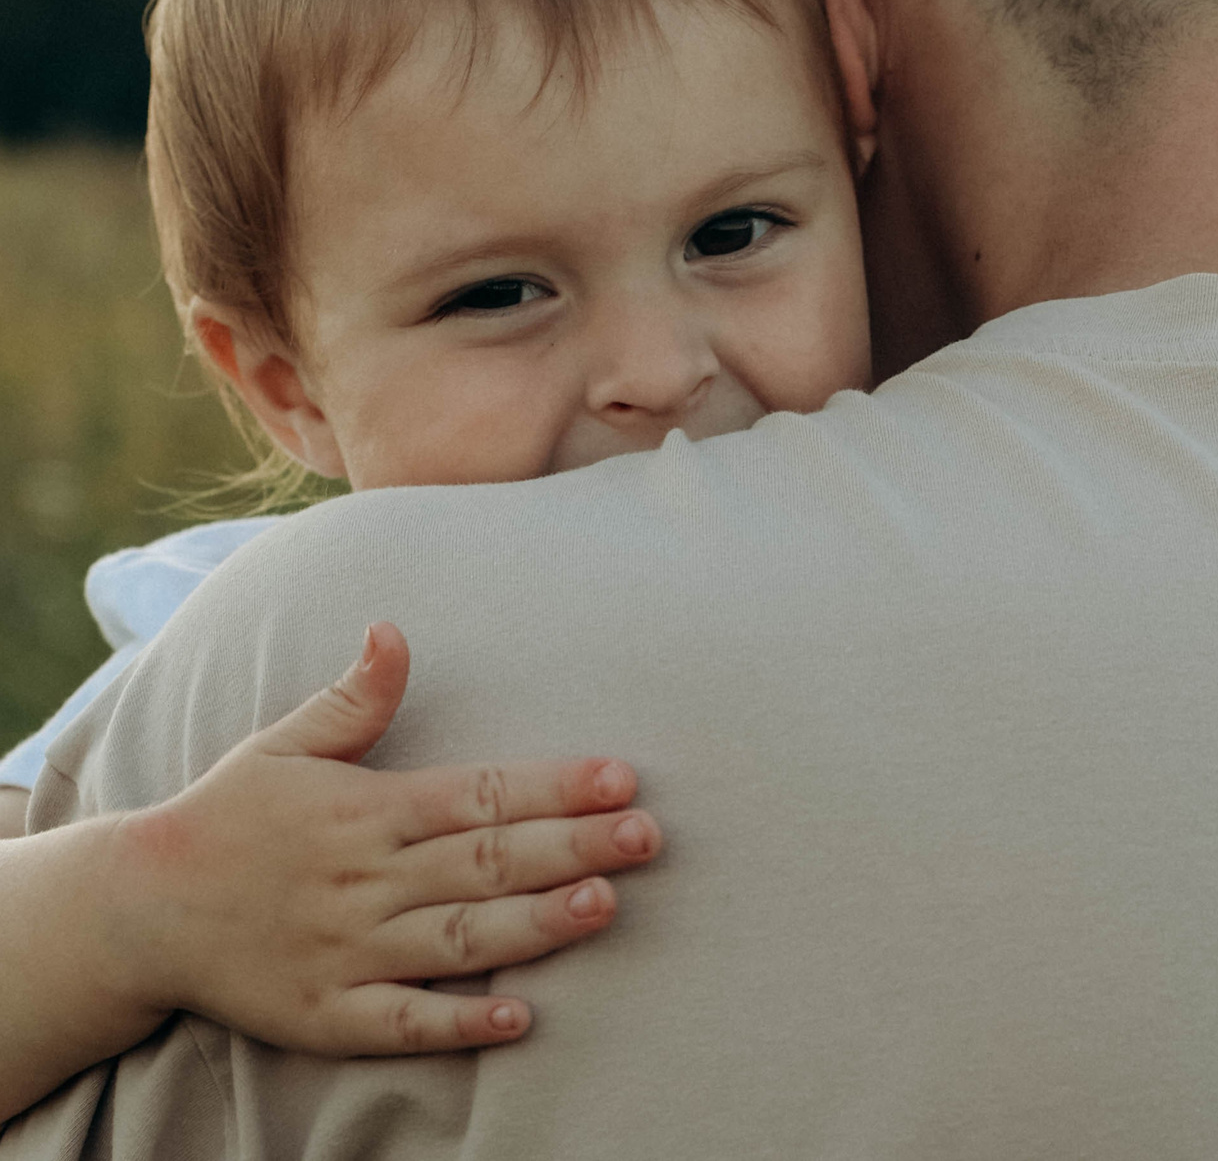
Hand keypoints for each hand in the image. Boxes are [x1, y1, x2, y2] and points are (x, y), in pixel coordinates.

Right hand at [104, 622, 661, 1054]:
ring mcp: (346, 952)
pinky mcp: (325, 1015)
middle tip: (646, 837)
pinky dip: (457, 1024)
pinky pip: (400, 1023)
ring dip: (535, 925)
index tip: (621, 776)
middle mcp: (365, 880)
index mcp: (366, 811)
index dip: (553, 786)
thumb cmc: (228, 816)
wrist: (135, 912)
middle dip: (571, 847)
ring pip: (458, 940)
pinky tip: (518, 1017)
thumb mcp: (284, 744)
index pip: (478, 793)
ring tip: (605, 906)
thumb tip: (394, 629)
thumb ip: (355, 697)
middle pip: (485, 862)